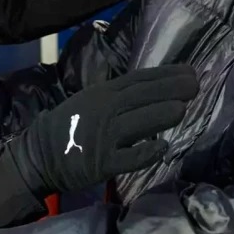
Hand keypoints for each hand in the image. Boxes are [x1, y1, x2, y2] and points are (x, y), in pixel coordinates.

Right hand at [6, 65, 196, 195]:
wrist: (39, 155)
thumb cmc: (69, 126)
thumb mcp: (90, 101)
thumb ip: (118, 96)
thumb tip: (155, 90)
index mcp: (102, 94)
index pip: (138, 80)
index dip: (165, 75)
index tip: (189, 71)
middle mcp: (104, 111)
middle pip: (141, 97)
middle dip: (170, 90)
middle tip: (194, 85)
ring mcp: (103, 137)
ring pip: (137, 123)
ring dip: (160, 115)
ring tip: (183, 109)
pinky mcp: (102, 163)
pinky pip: (128, 157)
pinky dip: (145, 153)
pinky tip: (162, 148)